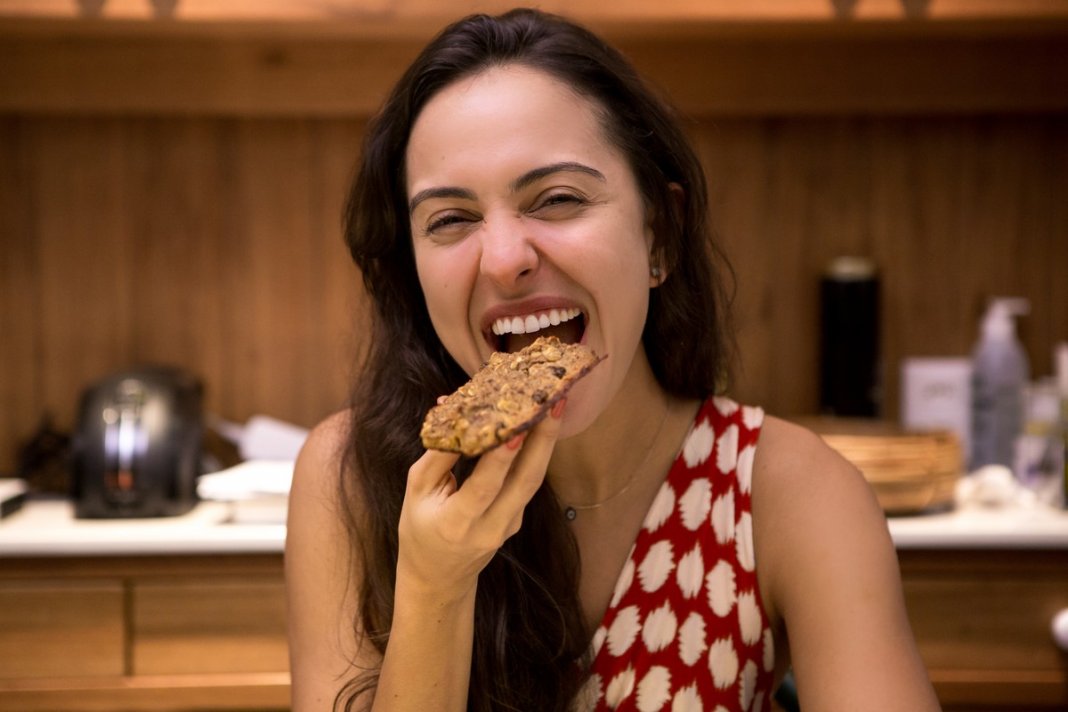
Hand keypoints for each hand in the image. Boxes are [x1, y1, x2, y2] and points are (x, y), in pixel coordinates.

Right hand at [396, 401, 565, 603]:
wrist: (439, 575)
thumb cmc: (420, 528)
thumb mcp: (416, 491)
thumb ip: (438, 455)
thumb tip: (451, 407)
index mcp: (457, 522)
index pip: (485, 486)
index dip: (502, 457)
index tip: (518, 426)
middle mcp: (491, 527)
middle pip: (525, 481)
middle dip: (543, 439)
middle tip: (554, 401)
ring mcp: (510, 525)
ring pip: (533, 481)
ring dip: (546, 442)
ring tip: (555, 405)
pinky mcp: (519, 519)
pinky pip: (527, 482)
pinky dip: (534, 452)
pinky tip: (538, 425)